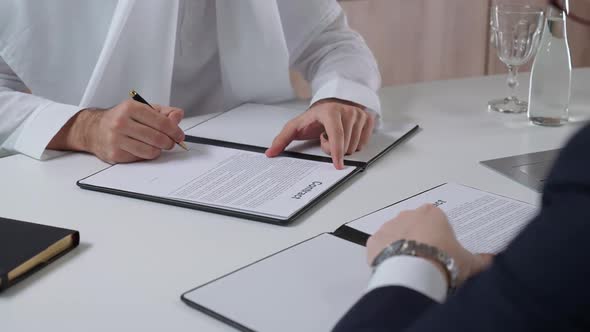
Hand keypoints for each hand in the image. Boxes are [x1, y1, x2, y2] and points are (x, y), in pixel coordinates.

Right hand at [49, 100, 184, 162]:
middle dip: (169, 142)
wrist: (93, 130)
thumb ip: (163, 112)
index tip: (179, 135)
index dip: (175, 131)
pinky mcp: (115, 154)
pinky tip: (143, 149)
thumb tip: (178, 115)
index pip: (161, 122)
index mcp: (130, 107)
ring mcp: (116, 139)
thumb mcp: (141, 109)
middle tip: (171, 143)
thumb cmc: (121, 118)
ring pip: (151, 151)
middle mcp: (121, 122)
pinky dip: (147, 155)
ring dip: (159, 150)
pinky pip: (140, 158)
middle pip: (158, 138)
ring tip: (157, 146)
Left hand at [265, 99, 374, 168]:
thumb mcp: (296, 126)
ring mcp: (359, 114)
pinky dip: (353, 143)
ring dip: (343, 146)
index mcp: (329, 111)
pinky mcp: (368, 118)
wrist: (331, 103)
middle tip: (326, 137)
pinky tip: (346, 134)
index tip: (337, 165)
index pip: (336, 135)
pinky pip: (363, 143)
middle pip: (345, 145)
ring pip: (355, 146)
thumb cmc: (314, 117)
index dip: (336, 151)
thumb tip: (270, 153)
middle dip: (333, 148)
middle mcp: (347, 111)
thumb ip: (282, 139)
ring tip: (335, 135)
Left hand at [367, 204, 493, 286]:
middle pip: (414, 225)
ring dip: (401, 246)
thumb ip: (481, 260)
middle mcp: (408, 214)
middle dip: (419, 240)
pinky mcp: (374, 241)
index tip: (442, 252)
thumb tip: (493, 261)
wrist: (415, 273)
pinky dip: (385, 255)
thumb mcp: (469, 262)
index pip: (436, 220)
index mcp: (432, 213)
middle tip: (427, 261)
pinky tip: (395, 268)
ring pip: (395, 235)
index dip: (439, 237)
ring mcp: (389, 226)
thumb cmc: (444, 261)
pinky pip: (380, 246)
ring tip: (411, 268)